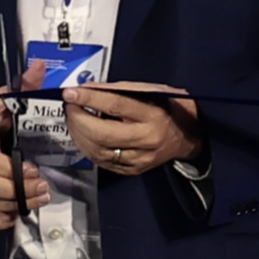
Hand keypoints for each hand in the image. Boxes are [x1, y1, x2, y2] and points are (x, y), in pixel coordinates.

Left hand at [60, 82, 201, 176]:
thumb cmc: (170, 107)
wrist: (189, 137)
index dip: (89, 98)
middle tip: (69, 107)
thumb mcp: (151, 90)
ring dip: (78, 134)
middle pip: (102, 134)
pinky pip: (102, 162)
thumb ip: (120, 90)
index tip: (70, 93)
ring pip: (98, 151)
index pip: (116, 105)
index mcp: (153, 115)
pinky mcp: (133, 170)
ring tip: (73, 119)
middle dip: (78, 119)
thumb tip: (87, 88)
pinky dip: (87, 147)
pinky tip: (83, 135)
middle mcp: (146, 140)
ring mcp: (139, 159)